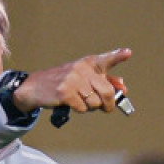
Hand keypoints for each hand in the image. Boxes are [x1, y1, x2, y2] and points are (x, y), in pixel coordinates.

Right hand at [15, 49, 131, 118]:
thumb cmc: (62, 82)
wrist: (35, 87)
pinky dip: (79, 109)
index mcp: (89, 63)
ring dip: (90, 107)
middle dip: (108, 104)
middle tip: (106, 108)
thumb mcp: (83, 77)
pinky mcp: (65, 93)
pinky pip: (82, 108)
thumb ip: (104, 81)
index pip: (106, 59)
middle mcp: (82, 69)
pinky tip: (71, 103)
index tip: (128, 53)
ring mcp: (73, 80)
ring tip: (80, 101)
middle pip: (107, 91)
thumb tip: (122, 88)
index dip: (118, 56)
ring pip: (95, 103)